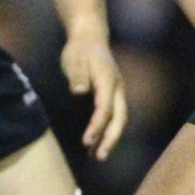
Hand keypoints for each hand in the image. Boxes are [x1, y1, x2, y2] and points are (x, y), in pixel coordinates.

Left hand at [59, 34, 127, 160]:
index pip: (105, 108)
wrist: (90, 38)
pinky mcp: (112, 95)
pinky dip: (106, 130)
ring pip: (118, 119)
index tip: (86, 141)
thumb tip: (79, 90)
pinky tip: (94, 142)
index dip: (97, 126)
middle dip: (111, 138)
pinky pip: (113, 116)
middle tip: (99, 156)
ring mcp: (117, 92)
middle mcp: (117, 88)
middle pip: (119, 118)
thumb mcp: (75, 59)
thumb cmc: (80, 49)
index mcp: (108, 80)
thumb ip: (77, 75)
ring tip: (96, 156)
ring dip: (109, 138)